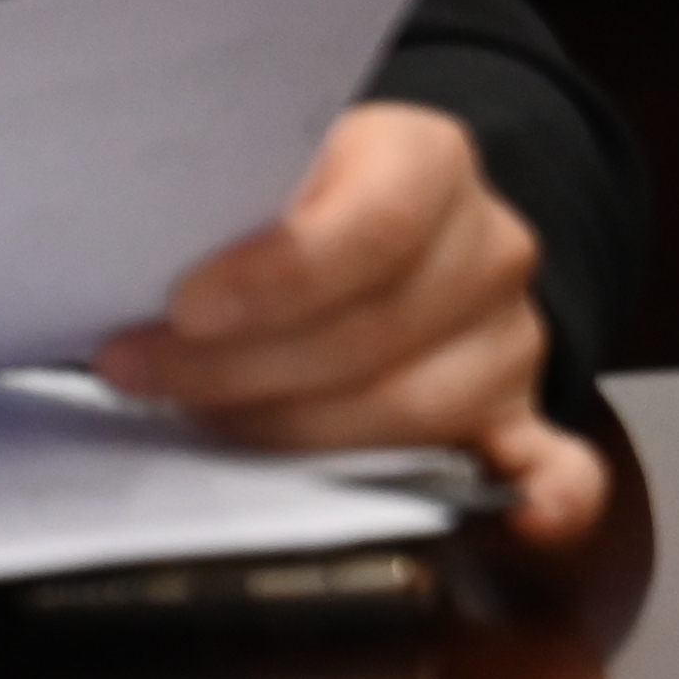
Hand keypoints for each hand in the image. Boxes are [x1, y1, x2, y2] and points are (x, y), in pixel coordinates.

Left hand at [94, 100, 608, 548]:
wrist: (392, 207)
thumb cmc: (299, 191)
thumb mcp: (265, 159)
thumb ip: (226, 200)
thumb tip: (123, 260)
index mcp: (429, 157)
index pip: (372, 222)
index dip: (277, 277)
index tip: (185, 308)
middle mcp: (487, 242)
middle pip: (375, 330)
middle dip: (243, 366)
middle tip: (144, 373)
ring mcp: (510, 332)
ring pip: (417, 408)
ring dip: (300, 432)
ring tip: (208, 422)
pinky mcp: (518, 409)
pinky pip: (555, 461)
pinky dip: (549, 496)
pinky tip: (525, 521)